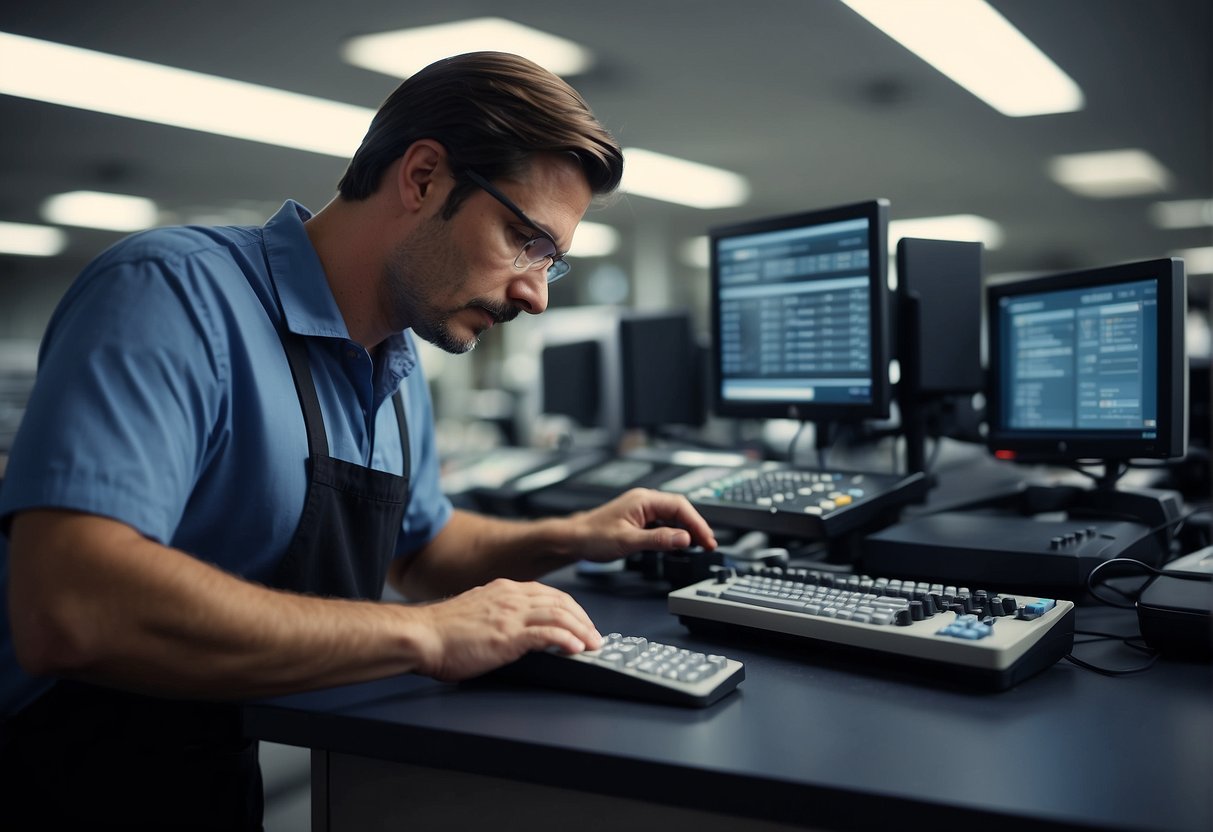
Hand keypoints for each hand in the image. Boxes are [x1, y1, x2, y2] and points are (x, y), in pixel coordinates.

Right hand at [408, 578, 601, 681]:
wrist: (421, 636)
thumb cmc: (440, 632)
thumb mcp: (476, 613)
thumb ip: (497, 614)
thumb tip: (512, 629)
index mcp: (503, 590)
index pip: (548, 594)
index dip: (570, 609)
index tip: (581, 622)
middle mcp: (510, 597)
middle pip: (560, 602)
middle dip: (583, 619)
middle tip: (595, 636)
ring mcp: (510, 615)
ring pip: (559, 615)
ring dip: (581, 630)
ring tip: (592, 644)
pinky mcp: (508, 635)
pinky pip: (547, 633)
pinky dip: (566, 640)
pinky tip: (576, 649)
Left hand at [571, 488, 717, 561]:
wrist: (574, 539)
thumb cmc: (593, 536)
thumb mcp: (628, 541)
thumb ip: (658, 540)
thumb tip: (684, 539)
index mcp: (643, 500)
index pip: (680, 506)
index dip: (697, 523)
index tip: (707, 539)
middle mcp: (644, 501)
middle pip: (679, 510)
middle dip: (696, 526)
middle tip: (709, 544)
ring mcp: (641, 510)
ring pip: (672, 516)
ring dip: (687, 529)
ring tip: (700, 545)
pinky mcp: (639, 519)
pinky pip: (663, 522)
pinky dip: (675, 532)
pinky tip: (680, 543)